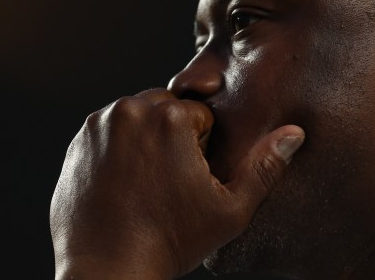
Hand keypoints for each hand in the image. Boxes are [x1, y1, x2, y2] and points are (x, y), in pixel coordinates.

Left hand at [50, 88, 303, 279]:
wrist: (109, 271)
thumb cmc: (171, 241)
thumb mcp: (230, 209)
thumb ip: (265, 166)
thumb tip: (294, 134)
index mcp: (168, 117)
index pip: (201, 116)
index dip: (203, 148)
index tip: (190, 177)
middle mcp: (130, 110)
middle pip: (169, 110)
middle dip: (175, 136)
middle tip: (171, 181)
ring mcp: (99, 124)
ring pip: (140, 118)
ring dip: (148, 139)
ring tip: (148, 183)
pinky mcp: (80, 141)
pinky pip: (112, 130)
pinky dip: (121, 148)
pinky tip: (126, 182)